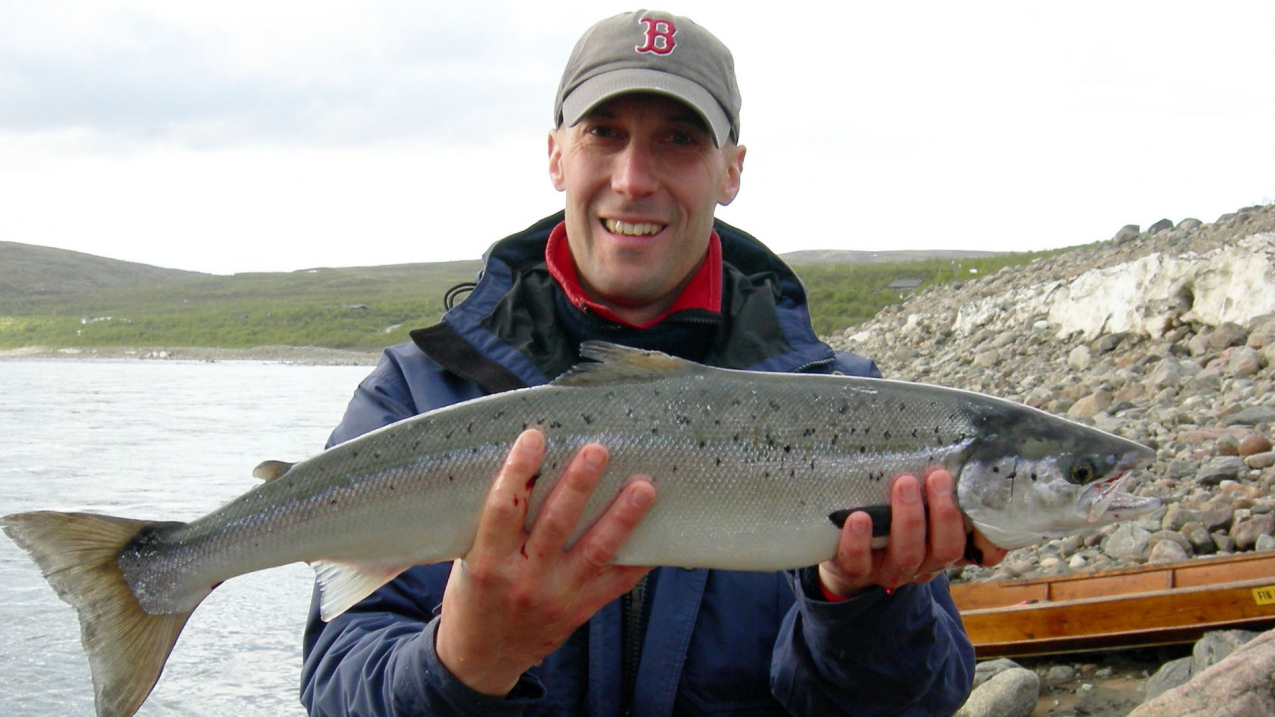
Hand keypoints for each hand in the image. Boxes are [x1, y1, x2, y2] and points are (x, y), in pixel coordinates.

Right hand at [435, 429, 655, 695]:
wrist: (481, 658)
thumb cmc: (473, 595)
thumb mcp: (469, 559)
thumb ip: (495, 525)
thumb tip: (529, 468)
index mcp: (488, 563)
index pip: (502, 510)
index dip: (519, 472)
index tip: (534, 437)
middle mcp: (523, 581)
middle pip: (555, 526)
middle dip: (578, 486)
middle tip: (598, 450)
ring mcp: (556, 598)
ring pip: (594, 552)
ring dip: (621, 518)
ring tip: (644, 488)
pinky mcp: (580, 611)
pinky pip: (616, 583)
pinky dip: (639, 559)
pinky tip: (659, 535)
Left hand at [817, 470, 1007, 597]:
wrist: (842, 556)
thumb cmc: (888, 519)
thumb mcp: (916, 506)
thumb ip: (932, 487)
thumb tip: (949, 448)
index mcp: (942, 548)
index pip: (979, 552)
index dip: (991, 541)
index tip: (984, 505)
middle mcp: (923, 564)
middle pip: (946, 549)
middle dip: (944, 513)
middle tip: (937, 476)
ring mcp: (889, 570)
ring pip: (908, 555)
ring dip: (909, 519)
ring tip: (904, 483)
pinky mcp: (855, 571)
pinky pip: (858, 562)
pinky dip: (858, 541)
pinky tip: (858, 517)